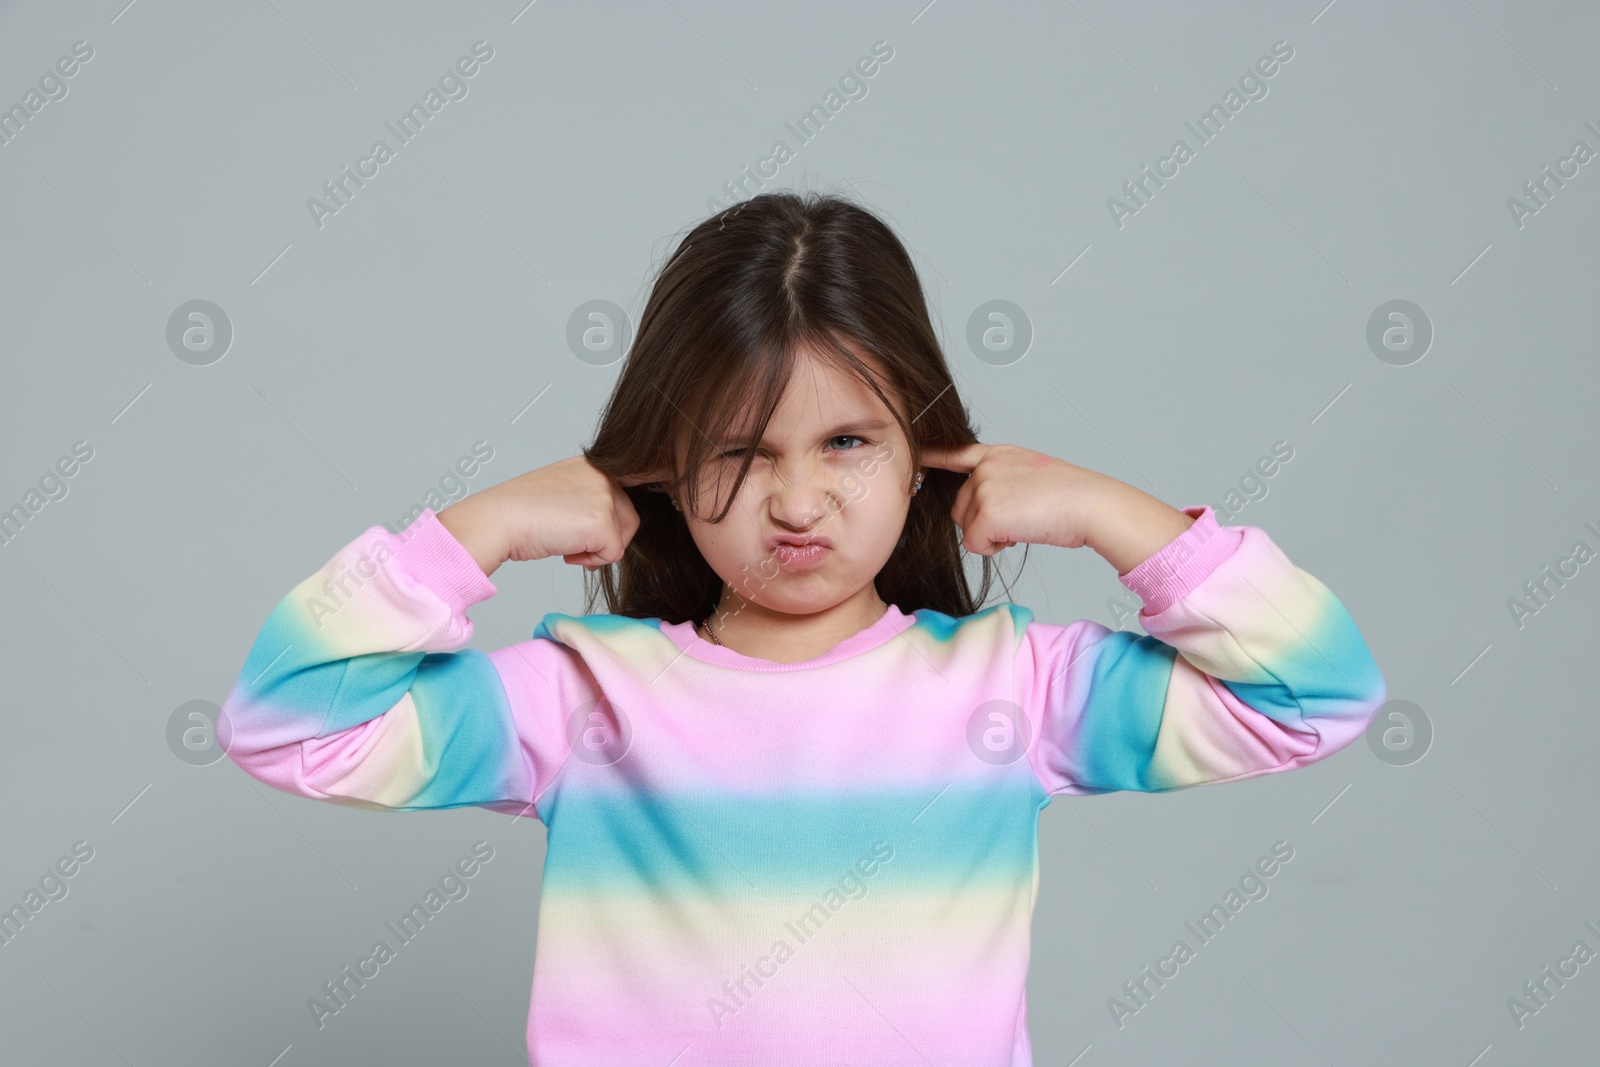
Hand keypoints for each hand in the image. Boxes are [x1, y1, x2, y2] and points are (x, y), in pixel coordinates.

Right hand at [438, 456, 650, 576]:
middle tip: (574, 545)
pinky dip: (590, 561)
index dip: (604, 523)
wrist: (499, 519)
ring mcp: (604, 496)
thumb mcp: (560, 494)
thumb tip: (607, 528)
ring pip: (621, 538)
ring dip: (596, 550)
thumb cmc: (519, 511)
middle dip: (605, 539)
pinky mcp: (601, 521)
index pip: (619, 498)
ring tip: (566, 544)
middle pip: (628, 519)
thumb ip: (586, 501)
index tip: (578, 530)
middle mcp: (601, 475)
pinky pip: (612, 554)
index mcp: (590, 465)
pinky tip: (565, 550)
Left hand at [920, 443, 1113, 554]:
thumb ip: (1002, 480)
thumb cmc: (1071, 497)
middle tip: (1020, 519)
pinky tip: (1019, 534)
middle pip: (960, 506)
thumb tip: (985, 506)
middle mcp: (986, 466)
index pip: (957, 453)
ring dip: (991, 535)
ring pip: (965, 527)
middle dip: (984, 522)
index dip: (933, 457)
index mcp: (999, 454)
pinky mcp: (987, 511)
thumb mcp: (1031, 474)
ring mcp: (984, 486)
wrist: (1090, 505)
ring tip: (1024, 523)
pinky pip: (974, 544)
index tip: (915, 455)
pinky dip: (994, 548)